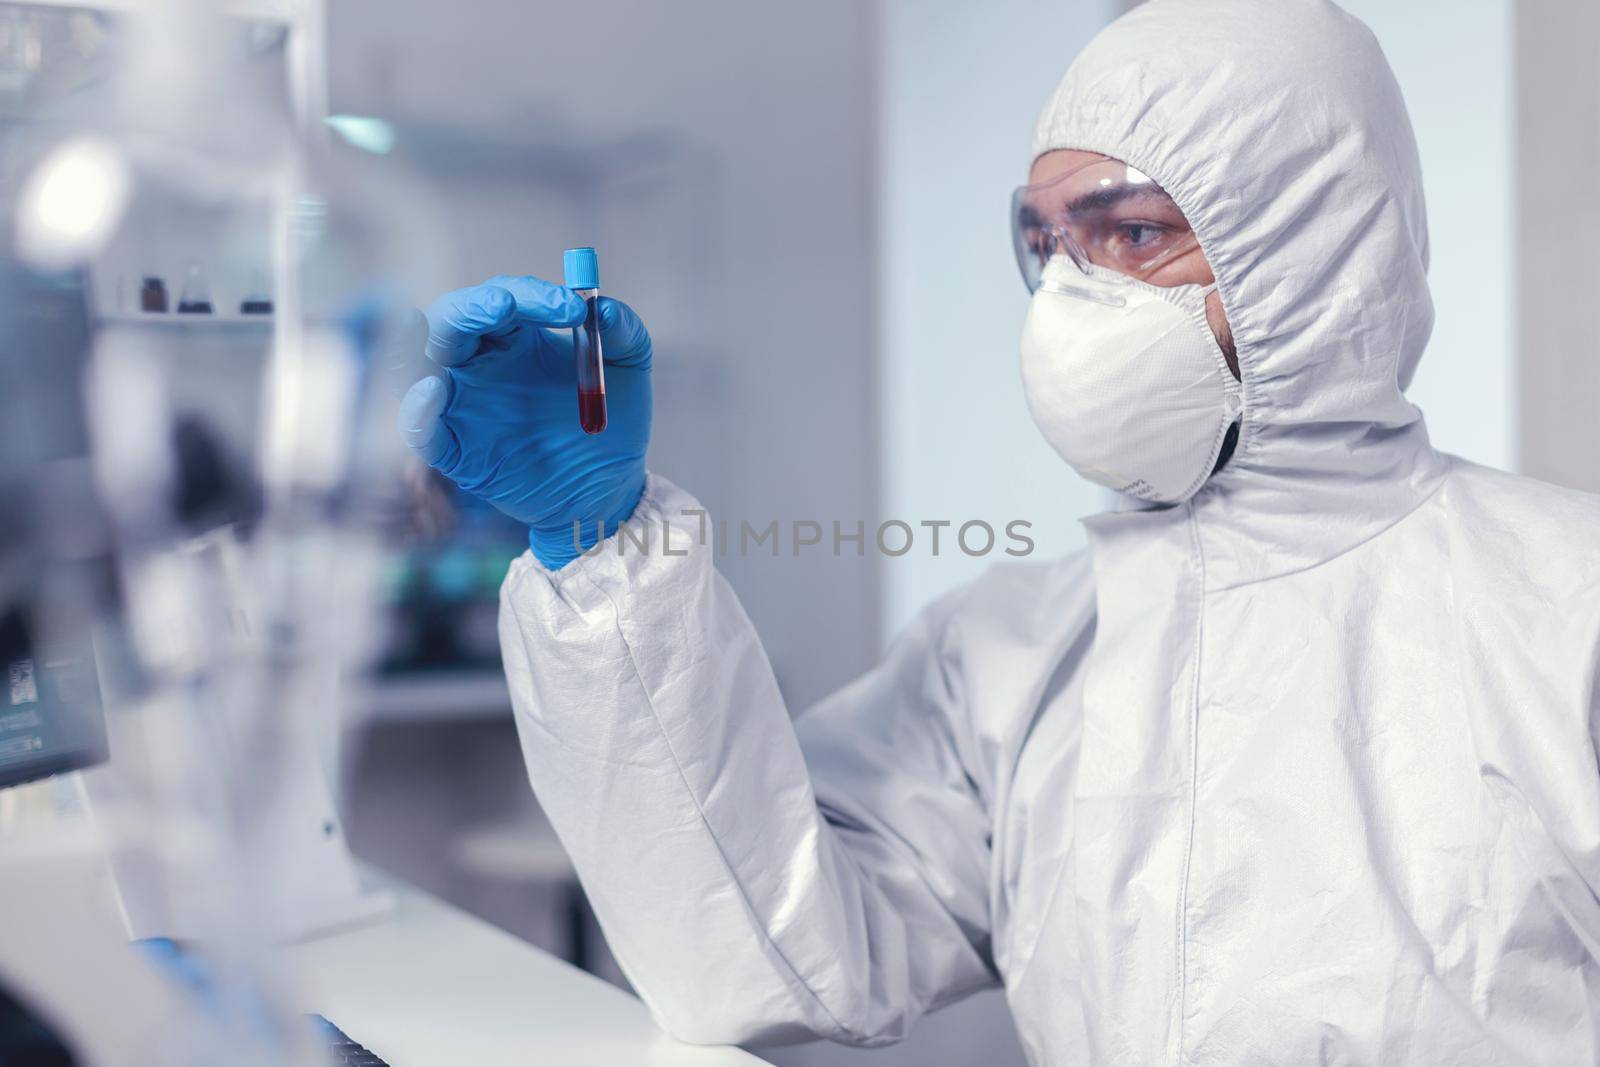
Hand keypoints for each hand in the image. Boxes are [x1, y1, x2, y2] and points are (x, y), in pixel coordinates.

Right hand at [398, 274, 652, 568]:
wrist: (608, 489)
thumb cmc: (612, 424)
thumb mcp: (629, 369)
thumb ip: (623, 331)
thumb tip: (603, 307)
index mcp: (515, 338)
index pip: (502, 298)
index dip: (530, 295)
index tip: (574, 310)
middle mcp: (479, 366)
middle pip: (451, 319)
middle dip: (474, 305)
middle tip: (507, 305)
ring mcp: (463, 407)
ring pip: (420, 364)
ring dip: (424, 340)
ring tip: (432, 327)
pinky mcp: (456, 451)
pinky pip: (421, 431)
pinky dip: (416, 410)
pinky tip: (432, 392)